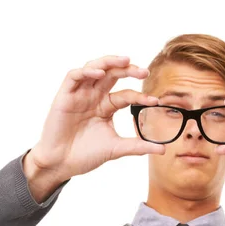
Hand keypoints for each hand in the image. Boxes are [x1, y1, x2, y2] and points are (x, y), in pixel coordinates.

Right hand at [26, 55, 164, 182]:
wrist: (61, 164)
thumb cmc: (85, 155)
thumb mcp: (115, 148)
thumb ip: (138, 146)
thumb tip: (163, 150)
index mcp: (106, 106)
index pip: (126, 95)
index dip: (140, 95)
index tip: (154, 101)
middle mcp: (94, 96)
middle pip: (112, 74)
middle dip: (128, 69)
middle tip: (144, 71)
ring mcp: (79, 94)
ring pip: (94, 68)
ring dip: (109, 62)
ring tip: (125, 61)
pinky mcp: (65, 95)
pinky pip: (75, 76)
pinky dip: (86, 72)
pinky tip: (99, 73)